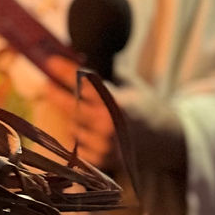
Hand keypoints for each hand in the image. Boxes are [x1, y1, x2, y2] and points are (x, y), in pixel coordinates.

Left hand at [43, 55, 185, 180]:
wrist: (165, 139)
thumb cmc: (145, 106)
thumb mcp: (131, 84)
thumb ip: (108, 72)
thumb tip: (81, 53)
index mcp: (117, 102)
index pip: (84, 83)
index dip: (65, 72)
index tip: (51, 62)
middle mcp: (108, 125)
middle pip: (71, 106)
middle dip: (57, 93)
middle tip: (49, 84)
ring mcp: (104, 145)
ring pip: (72, 126)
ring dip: (73, 119)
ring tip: (84, 113)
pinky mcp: (101, 160)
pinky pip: (78, 146)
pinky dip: (81, 137)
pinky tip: (91, 132)